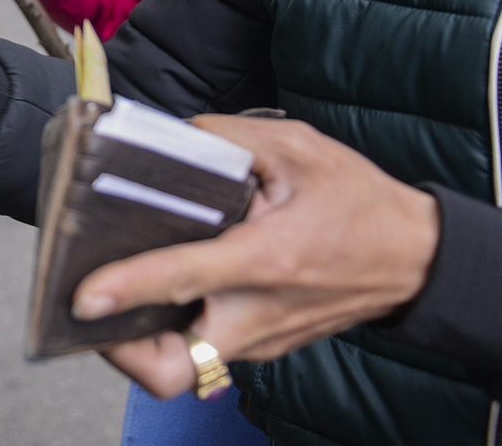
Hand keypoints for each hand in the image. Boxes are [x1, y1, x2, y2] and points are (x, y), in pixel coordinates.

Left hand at [79, 116, 440, 398]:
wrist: (418, 259)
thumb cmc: (361, 204)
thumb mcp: (299, 149)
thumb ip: (226, 137)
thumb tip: (170, 137)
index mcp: (267, 259)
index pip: (184, 278)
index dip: (128, 288)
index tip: (84, 297)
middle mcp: (259, 313)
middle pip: (172, 365)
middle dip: (118, 347)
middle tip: (84, 310)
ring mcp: (261, 339)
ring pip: (182, 363)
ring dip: (138, 339)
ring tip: (107, 294)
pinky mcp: (263, 347)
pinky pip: (202, 350)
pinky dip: (170, 328)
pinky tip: (154, 289)